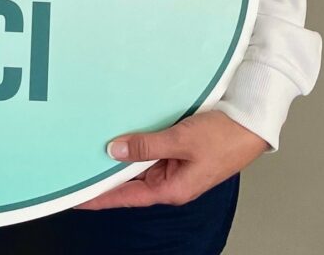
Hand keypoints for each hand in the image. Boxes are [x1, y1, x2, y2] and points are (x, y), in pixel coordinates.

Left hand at [76, 110, 267, 209]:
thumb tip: (114, 151)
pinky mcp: (176, 151)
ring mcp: (172, 166)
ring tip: (88, 153)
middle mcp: (169, 181)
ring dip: (118, 158)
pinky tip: (117, 137)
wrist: (249, 124)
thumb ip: (147, 146)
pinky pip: (148, 151)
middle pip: (128, 182)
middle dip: (104, 176)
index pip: (126, 196)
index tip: (75, 198)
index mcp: (171, 189)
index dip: (99, 197)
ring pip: (137, 165)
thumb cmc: (223, 138)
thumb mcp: (180, 141)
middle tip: (74, 169)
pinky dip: (133, 146)